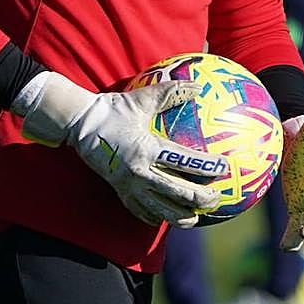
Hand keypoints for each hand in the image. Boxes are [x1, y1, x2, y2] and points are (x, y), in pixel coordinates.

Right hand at [14, 72, 223, 226]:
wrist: (79, 124)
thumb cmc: (113, 109)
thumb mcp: (141, 98)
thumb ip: (170, 92)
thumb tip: (198, 86)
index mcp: (146, 149)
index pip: (183, 162)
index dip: (206, 167)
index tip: (224, 169)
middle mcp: (139, 172)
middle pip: (177, 194)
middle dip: (200, 199)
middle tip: (217, 198)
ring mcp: (128, 186)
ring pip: (160, 210)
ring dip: (181, 216)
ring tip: (197, 218)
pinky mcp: (120, 192)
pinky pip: (141, 212)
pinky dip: (157, 217)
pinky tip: (168, 217)